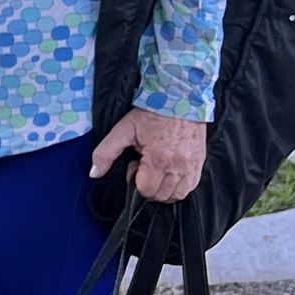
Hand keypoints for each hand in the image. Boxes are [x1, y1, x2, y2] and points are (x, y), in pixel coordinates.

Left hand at [90, 107, 206, 202]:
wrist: (180, 99)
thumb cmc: (151, 114)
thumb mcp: (123, 130)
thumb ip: (105, 153)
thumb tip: (94, 173)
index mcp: (158, 160)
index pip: (146, 190)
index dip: (135, 181)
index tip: (135, 165)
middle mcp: (178, 166)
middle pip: (161, 196)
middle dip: (148, 187)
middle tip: (144, 167)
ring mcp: (192, 166)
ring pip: (177, 195)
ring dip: (163, 190)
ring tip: (157, 171)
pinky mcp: (200, 162)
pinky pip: (191, 186)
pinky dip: (179, 186)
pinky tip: (170, 173)